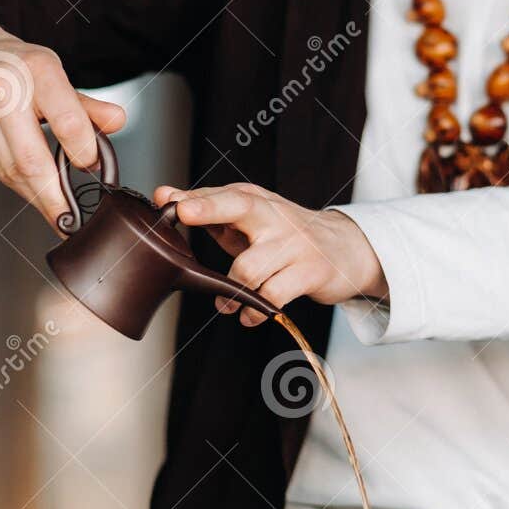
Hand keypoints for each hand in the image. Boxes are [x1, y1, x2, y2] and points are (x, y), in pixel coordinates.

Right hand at [0, 14, 125, 225]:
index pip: (67, 121)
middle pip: (32, 159)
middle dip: (55, 197)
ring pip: (12, 171)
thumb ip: (85, 104)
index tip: (92, 168)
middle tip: (71, 219)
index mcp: (35, 68)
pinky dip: (17, 183)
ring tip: (56, 207)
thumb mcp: (51, 72)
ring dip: (37, 194)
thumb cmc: (10, 63)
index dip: (84, 152)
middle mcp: (1, 88)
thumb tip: (117, 121)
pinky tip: (30, 185)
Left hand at [151, 181, 387, 324]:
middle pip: (239, 206)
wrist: (345, 249)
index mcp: (257, 201)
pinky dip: (254, 311)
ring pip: (249, 267)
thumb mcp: (252, 218)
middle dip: (208, 209)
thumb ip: (208, 208)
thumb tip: (163, 196)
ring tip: (225, 304)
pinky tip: (248, 315)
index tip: (167, 199)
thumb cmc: (285, 235)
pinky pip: (272, 297)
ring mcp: (294, 244)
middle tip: (184, 213)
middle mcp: (275, 216)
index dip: (195, 198)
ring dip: (229, 293)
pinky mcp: (309, 272)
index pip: (223, 194)